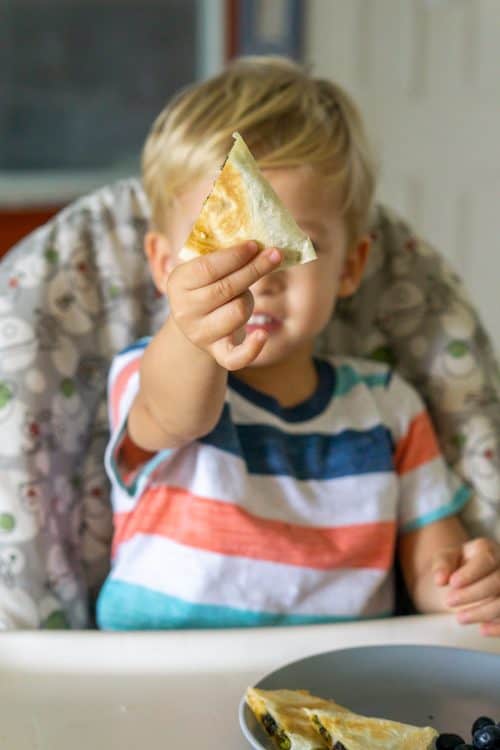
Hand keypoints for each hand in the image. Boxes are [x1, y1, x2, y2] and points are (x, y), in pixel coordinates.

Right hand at [167, 241, 281, 369]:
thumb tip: (241, 216)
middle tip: (275, 254)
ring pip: (239, 312)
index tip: (255, 244)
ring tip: (244, 293)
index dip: (234, 255)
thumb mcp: (202, 266)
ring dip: (249, 299)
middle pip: (227, 288)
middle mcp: (185, 311)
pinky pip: (236, 357)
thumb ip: (216, 246)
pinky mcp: (217, 353)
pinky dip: (252, 348)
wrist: (197, 325)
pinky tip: (262, 334)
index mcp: (178, 283)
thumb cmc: (206, 286)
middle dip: (254, 269)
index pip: (208, 267)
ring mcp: (200, 334)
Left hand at [432, 537, 499, 636]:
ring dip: (483, 613)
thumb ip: (442, 565)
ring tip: (459, 618)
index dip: (470, 573)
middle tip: (448, 601)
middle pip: (497, 582)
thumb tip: (440, 580)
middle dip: (472, 594)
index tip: (453, 583)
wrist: (469, 575)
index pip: (486, 560)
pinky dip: (498, 627)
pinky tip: (482, 630)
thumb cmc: (458, 564)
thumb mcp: (446, 559)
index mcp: (488, 550)